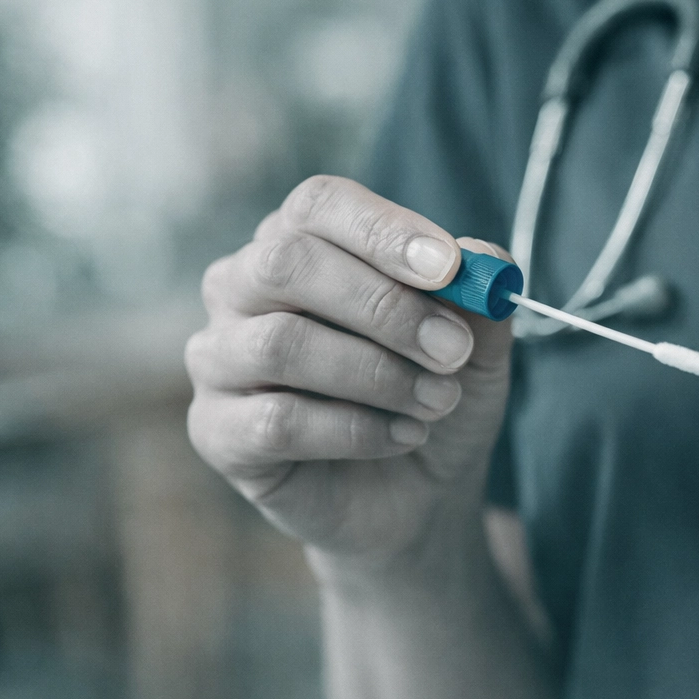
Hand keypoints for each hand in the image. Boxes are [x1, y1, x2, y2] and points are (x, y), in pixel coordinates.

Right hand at [186, 175, 513, 563]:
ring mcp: (219, 357)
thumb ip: (478, 296)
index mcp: (301, 241)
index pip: (319, 204)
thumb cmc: (433, 393)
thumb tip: (483, 261)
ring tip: (438, 401)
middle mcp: (242, 287)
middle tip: (454, 350)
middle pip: (287, 264)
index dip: (384, 231)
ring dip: (377, 374)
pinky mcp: (215, 429)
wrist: (419, 494)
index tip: (450, 269)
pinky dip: (354, 431)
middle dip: (384, 307)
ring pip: (280, 344)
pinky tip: (404, 437)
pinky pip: (275, 420)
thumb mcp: (478, 344)